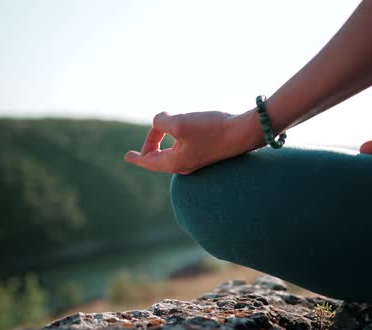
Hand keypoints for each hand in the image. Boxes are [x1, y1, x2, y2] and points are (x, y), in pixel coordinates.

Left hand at [124, 110, 263, 173]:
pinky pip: (184, 148)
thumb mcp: (180, 123)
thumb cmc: (212, 129)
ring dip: (164, 142)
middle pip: (159, 158)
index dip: (137, 156)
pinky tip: (181, 132)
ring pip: (172, 153)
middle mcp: (185, 165)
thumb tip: (159, 122)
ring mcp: (198, 160)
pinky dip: (177, 139)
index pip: (149, 161)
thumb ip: (160, 122)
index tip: (127, 156)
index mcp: (175, 162)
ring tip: (162, 132)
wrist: (244, 132)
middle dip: (151, 147)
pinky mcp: (208, 152)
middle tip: (142, 145)